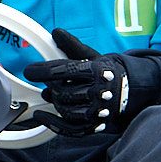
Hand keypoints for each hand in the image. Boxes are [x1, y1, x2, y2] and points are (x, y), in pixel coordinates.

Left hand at [23, 29, 148, 135]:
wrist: (130, 90)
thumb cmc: (107, 72)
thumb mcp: (93, 56)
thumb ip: (73, 46)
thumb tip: (56, 32)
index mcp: (97, 72)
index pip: (65, 71)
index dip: (43, 71)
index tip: (30, 71)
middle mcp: (98, 93)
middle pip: (64, 93)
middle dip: (50, 87)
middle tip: (47, 81)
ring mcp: (97, 112)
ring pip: (66, 111)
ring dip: (53, 102)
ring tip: (50, 94)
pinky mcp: (94, 126)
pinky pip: (69, 129)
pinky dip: (52, 123)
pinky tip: (41, 115)